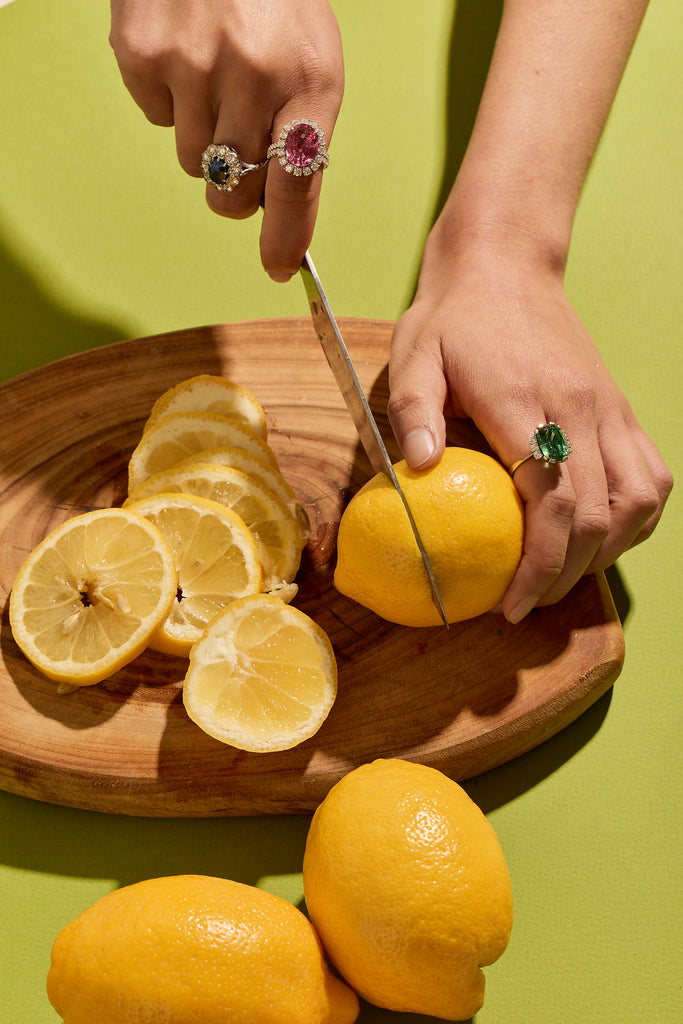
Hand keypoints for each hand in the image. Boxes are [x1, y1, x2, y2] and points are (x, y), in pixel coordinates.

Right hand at [109, 0, 343, 279]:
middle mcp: (252, 75)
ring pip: (193, 164)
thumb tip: (281, 220)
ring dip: (204, 139)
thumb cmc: (275, 1)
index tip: (277, 267)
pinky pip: (156, 120)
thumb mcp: (313, 63)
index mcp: (309, 80)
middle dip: (237, 188)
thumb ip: (301, 138)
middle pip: (234, 191)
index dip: (284, 237)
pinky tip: (185, 54)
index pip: (296, 185)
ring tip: (215, 81)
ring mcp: (193, 64)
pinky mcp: (142, 54)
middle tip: (240, 146)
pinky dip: (169, 100)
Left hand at [388, 232, 672, 622]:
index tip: (510, 602)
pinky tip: (603, 533)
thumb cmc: (454, 315)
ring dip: (607, 551)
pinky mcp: (619, 405)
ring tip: (564, 574)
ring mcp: (608, 406)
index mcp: (526, 400)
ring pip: (638, 499)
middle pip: (598, 514)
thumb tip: (418, 470)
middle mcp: (580, 407)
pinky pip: (651, 472)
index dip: (538, 564)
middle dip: (566, 574)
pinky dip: (636, 515)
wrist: (505, 262)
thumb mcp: (415, 354)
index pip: (552, 501)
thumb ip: (414, 411)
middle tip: (527, 602)